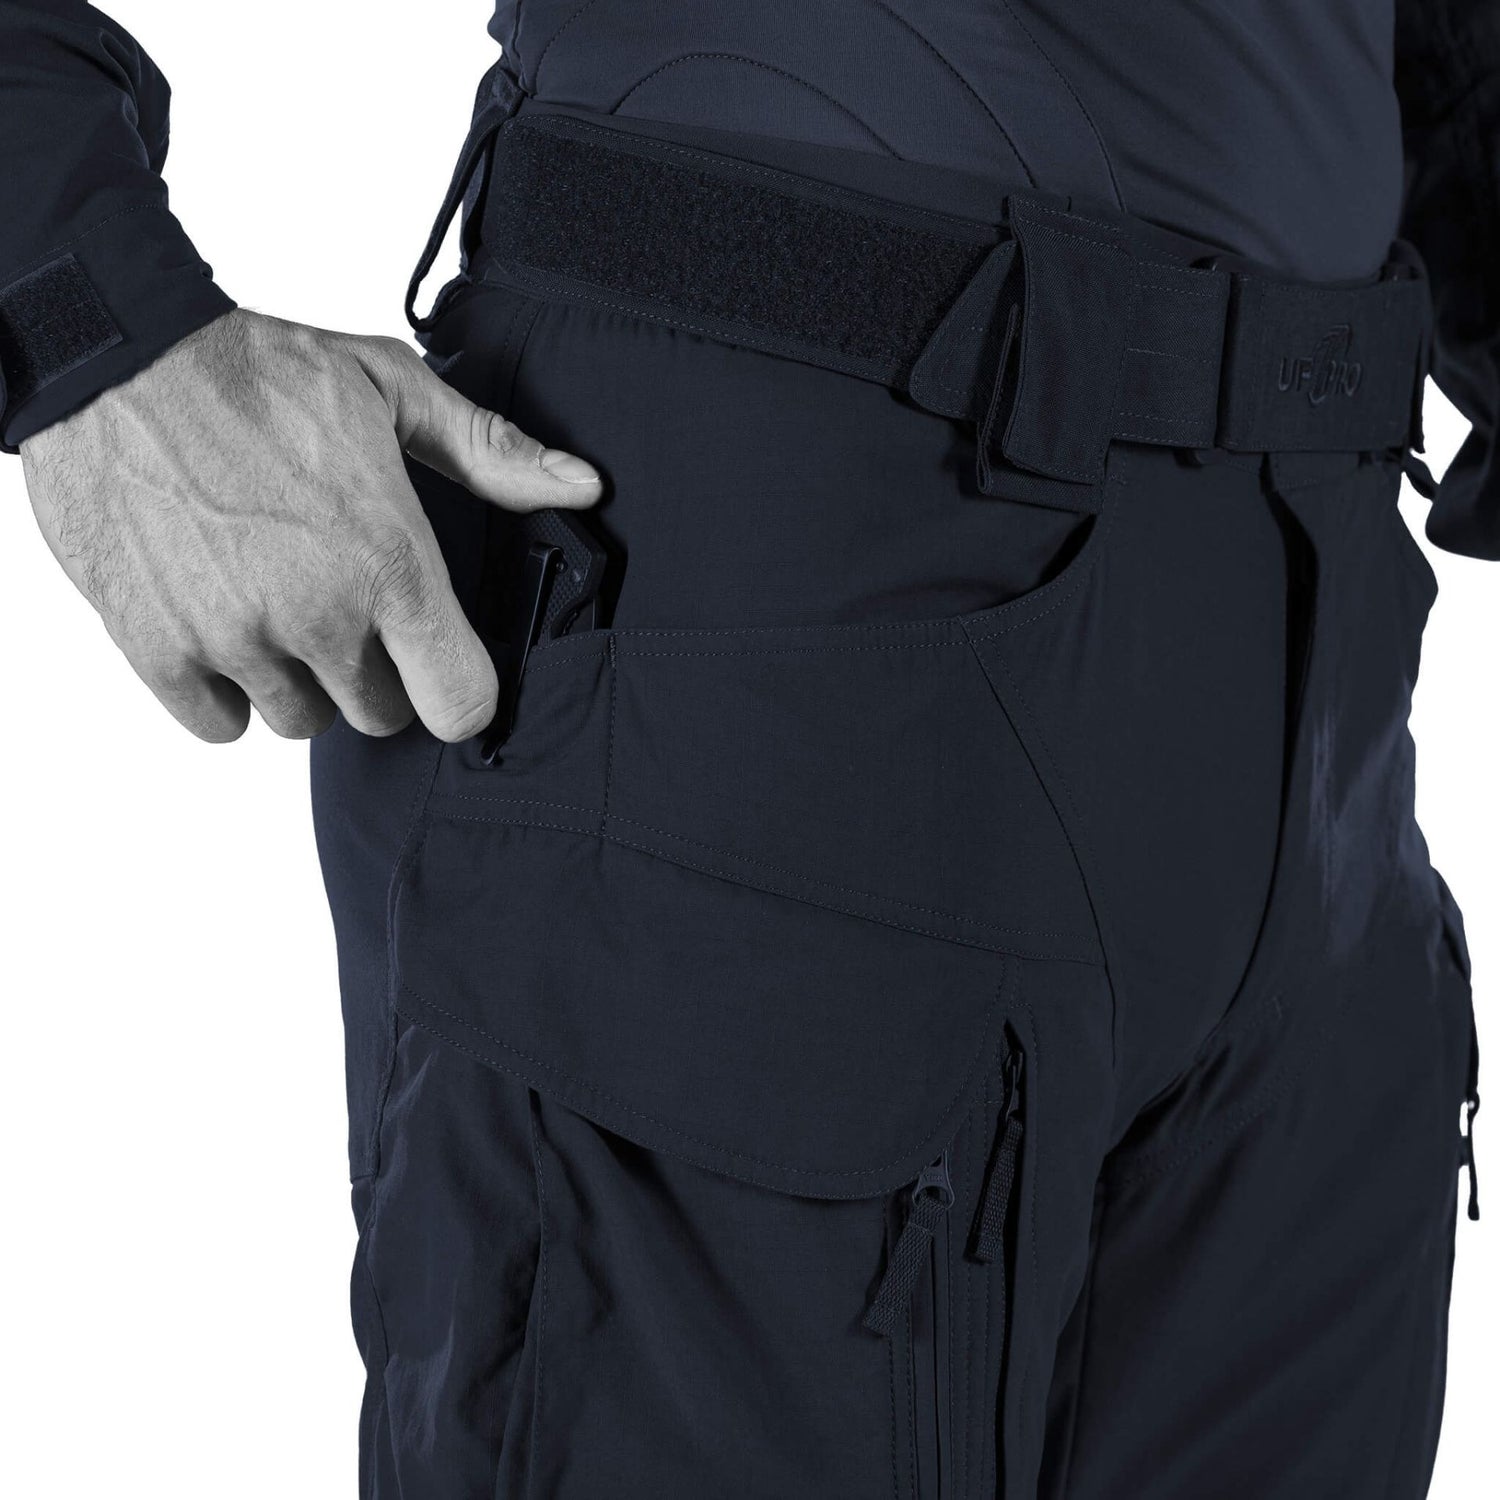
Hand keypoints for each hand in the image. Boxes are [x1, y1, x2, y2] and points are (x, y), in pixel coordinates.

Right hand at [20, 308, 600, 742]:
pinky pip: (220, 726)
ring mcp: (235, 638)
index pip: (458, 704)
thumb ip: (491, 452)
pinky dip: (225, 690)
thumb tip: (582, 486)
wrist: (118, 358)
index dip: (457, 693)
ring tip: (278, 602)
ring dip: (299, 680)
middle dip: (373, 672)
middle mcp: (318, 613)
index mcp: (389, 561)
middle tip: (345, 605)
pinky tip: (225, 624)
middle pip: (377, 715)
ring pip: (299, 721)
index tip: (441, 665)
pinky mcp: (159, 649)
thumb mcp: (392, 390)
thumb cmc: (259, 372)